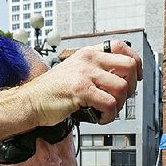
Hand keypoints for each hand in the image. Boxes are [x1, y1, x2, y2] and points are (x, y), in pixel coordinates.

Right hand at [22, 40, 141, 125]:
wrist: (31, 102)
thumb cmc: (52, 92)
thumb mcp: (74, 72)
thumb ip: (95, 72)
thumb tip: (121, 81)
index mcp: (88, 53)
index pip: (121, 46)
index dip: (135, 62)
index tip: (134, 78)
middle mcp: (88, 59)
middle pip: (129, 65)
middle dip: (131, 86)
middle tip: (121, 98)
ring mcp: (84, 73)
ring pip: (121, 87)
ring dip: (119, 105)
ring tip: (107, 112)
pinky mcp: (81, 90)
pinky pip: (110, 104)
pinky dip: (109, 116)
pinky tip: (100, 118)